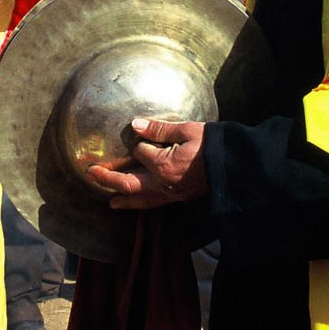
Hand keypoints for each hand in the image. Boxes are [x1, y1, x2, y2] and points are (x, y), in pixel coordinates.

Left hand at [87, 118, 207, 209]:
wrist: (237, 165)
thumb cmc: (214, 144)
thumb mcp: (187, 130)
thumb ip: (159, 130)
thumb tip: (136, 125)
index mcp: (164, 164)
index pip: (140, 152)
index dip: (139, 142)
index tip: (142, 133)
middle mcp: (164, 183)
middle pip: (129, 183)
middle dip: (108, 178)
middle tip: (91, 173)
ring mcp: (172, 193)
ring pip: (141, 199)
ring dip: (123, 198)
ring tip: (109, 201)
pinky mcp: (180, 198)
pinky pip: (154, 203)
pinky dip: (141, 203)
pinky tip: (135, 202)